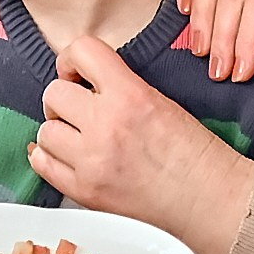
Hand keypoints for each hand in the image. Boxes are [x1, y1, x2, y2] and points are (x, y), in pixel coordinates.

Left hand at [29, 37, 253, 253]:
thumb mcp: (162, 102)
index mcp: (131, 96)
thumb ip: (122, 88)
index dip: (72, 59)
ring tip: (78, 136)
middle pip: (54, 93)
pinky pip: (43, 165)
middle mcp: (106, 126)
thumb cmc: (197, 155)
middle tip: (79, 107)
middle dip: (65, 98)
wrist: (211, 202)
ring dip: (59, 130)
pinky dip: (49, 157)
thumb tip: (85, 82)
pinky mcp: (84, 191)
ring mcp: (91, 161)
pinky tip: (65, 155)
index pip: (82, 51)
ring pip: (45, 131)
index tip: (77, 71)